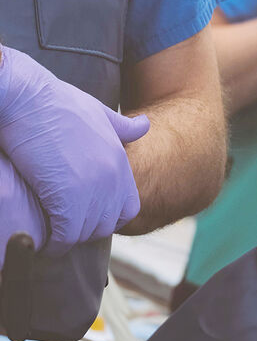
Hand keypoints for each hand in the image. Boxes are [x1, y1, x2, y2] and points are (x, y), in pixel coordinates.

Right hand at [0, 46, 145, 255]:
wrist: (27, 96)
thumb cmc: (55, 101)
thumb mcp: (98, 112)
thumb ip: (122, 127)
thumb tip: (145, 125)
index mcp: (119, 162)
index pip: (128, 209)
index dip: (105, 216)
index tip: (81, 215)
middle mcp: (112, 178)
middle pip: (106, 225)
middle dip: (84, 230)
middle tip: (60, 227)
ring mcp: (92, 189)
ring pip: (86, 233)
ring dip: (66, 237)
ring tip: (48, 232)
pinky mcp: (67, 198)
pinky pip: (66, 237)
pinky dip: (53, 243)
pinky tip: (39, 239)